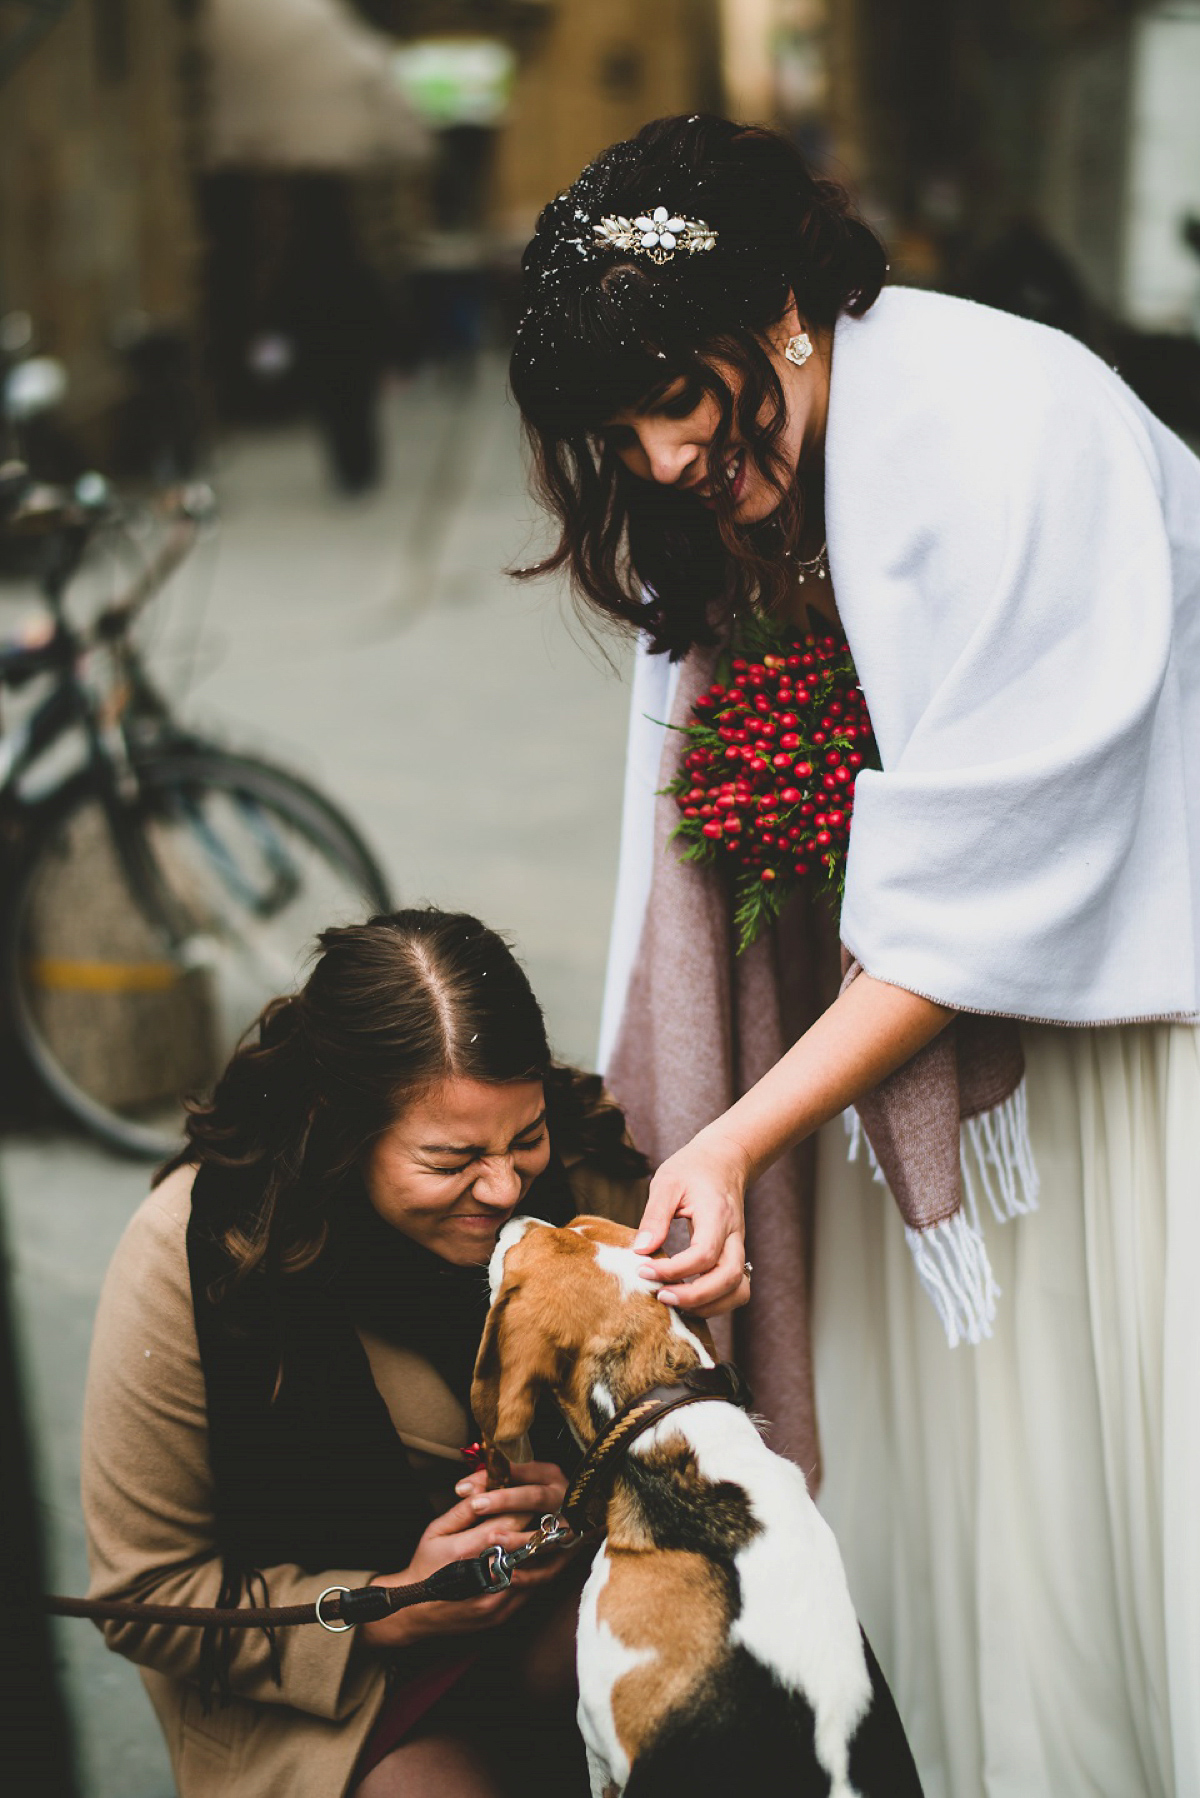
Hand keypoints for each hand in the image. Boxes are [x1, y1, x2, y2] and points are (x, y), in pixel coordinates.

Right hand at [361, 1462, 572, 1648]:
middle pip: (531, 1544)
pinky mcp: (503, 1613)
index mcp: (472, 1548)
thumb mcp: (437, 1529)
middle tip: (551, 1510)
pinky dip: (538, 1572)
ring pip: (537, 1569)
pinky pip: (531, 1590)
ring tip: (551, 1532)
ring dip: (546, 1550)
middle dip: (542, 1525)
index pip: (513, 1520)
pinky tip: (539, 1558)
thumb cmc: (424, 1565)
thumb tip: (488, 1486)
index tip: (533, 1494)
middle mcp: (488, 1575)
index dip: (526, 1505)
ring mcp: (498, 1598)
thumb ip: (465, 1508)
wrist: (413, 1612)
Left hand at [633, 1130, 752, 1316]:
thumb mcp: (667, 1182)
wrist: (724, 1160)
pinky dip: (715, 1303)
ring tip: (675, 1303)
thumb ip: (655, 1216)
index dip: (674, 1270)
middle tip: (660, 1296)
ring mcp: (738, 1248)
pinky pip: (735, 1290)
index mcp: (717, 1215)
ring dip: (709, 1306)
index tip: (643, 1270)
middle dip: (695, 1296)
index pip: (704, 1254)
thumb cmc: (692, 1169)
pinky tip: (687, 1300)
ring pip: (739, 1290)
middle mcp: (734, 1236)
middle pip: (730, 1279)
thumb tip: (640, 1252)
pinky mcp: (734, 1257)